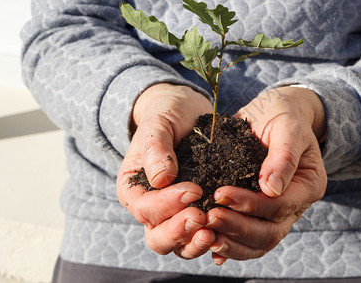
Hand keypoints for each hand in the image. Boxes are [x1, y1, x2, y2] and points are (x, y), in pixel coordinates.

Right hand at [116, 83, 215, 258]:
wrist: (186, 114)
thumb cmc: (168, 115)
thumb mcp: (159, 123)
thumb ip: (155, 147)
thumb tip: (161, 179)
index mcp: (133, 189)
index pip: (145, 208)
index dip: (167, 204)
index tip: (194, 190)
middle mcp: (151, 208)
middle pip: (158, 237)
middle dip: (179, 231)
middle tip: (202, 218)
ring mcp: (174, 216)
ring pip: (179, 245)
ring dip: (195, 242)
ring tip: (214, 232)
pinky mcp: (195, 215)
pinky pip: (200, 237)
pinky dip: (212, 240)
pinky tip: (227, 234)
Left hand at [206, 86, 326, 263]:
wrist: (274, 115)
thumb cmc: (283, 116)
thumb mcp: (287, 126)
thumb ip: (283, 155)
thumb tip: (271, 189)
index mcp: (308, 185)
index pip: (279, 206)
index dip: (251, 204)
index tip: (221, 194)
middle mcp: (295, 205)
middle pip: (269, 233)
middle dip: (238, 228)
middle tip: (208, 218)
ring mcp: (278, 213)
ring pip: (259, 243)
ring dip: (232, 243)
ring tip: (205, 236)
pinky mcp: (259, 214)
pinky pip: (248, 240)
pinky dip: (231, 246)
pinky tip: (211, 248)